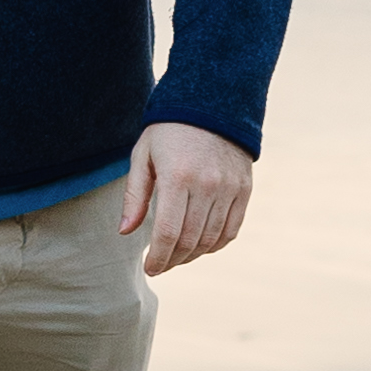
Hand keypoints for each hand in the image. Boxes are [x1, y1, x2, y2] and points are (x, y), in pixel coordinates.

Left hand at [120, 120, 251, 275]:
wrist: (212, 103)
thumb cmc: (168, 131)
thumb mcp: (143, 155)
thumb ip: (135, 195)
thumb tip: (125, 232)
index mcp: (177, 176)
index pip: (168, 232)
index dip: (158, 257)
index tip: (150, 267)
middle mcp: (206, 184)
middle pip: (190, 241)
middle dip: (172, 260)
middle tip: (160, 265)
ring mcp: (229, 188)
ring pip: (211, 240)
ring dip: (192, 256)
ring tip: (177, 257)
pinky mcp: (244, 189)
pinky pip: (231, 230)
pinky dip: (215, 245)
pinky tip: (200, 246)